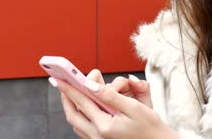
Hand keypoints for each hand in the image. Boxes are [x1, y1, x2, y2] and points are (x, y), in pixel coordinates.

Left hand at [52, 77, 178, 138]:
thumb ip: (111, 96)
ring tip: (71, 94)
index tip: (60, 78)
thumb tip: (92, 86)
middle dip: (66, 98)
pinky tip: (83, 110)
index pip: (82, 103)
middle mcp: (98, 136)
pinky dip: (80, 118)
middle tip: (61, 84)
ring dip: (72, 107)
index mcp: (105, 126)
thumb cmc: (151, 127)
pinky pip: (83, 130)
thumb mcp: (135, 108)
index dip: (70, 89)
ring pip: (77, 124)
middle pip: (73, 115)